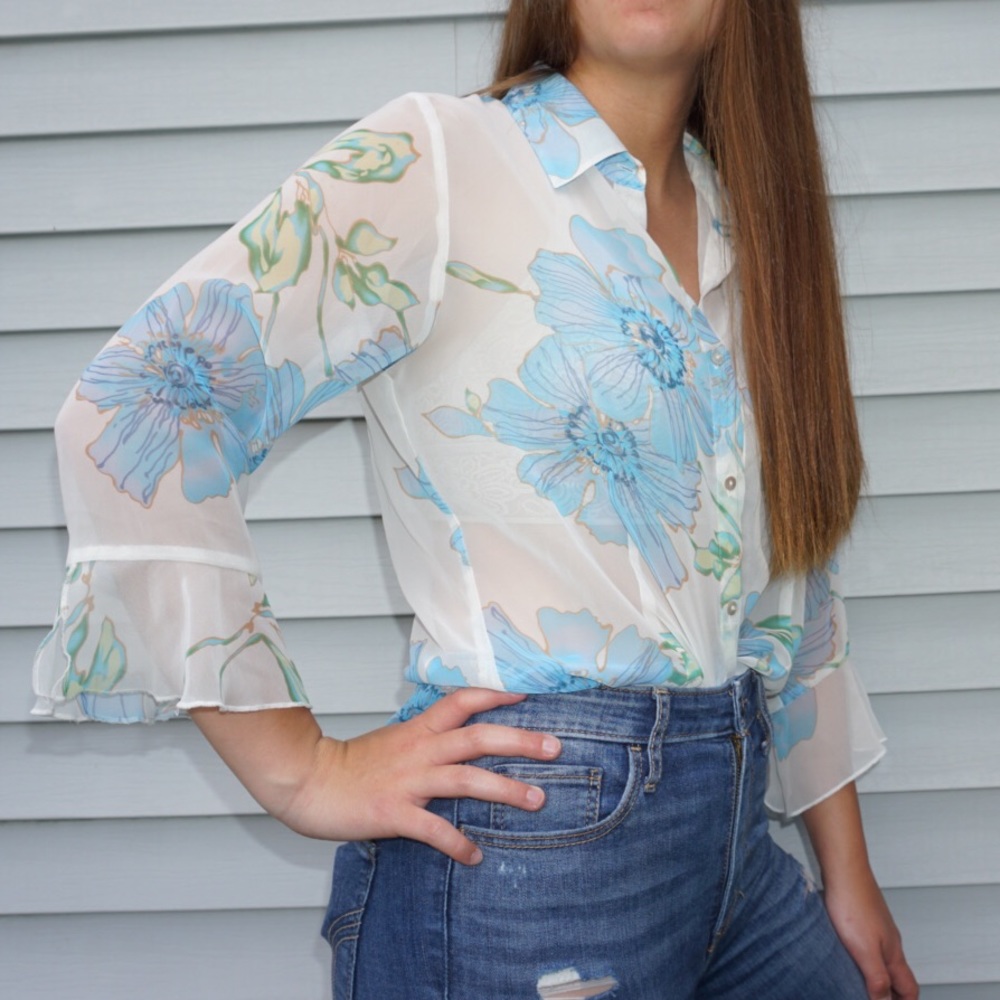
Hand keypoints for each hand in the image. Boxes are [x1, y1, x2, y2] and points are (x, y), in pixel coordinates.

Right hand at [193, 688, 560, 865]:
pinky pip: (434, 829)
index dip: (495, 695)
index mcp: (419, 729)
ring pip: (467, 779)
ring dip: (506, 789)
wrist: (308, 781)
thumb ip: (427, 738)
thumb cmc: (352, 764)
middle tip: (556, 747)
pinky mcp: (395, 813)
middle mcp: (420, 750)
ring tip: (537, 800)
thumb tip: (460, 739)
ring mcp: (409, 781)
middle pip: (478, 738)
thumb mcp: (394, 739)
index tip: (526, 696)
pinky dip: (457, 843)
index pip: (463, 701)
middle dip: (520, 740)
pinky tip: (476, 856)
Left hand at [822, 866, 918, 999]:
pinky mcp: (864, 914)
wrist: (844, 868)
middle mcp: (890, 940)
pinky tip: (849, 953)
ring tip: (859, 982)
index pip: (910, 988)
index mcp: (894, 953)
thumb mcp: (865, 950)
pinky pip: (870, 941)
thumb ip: (877, 978)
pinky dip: (865, 955)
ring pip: (884, 957)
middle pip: (898, 974)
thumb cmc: (853, 904)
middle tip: (874, 998)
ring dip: (878, 974)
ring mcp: (878, 926)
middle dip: (892, 992)